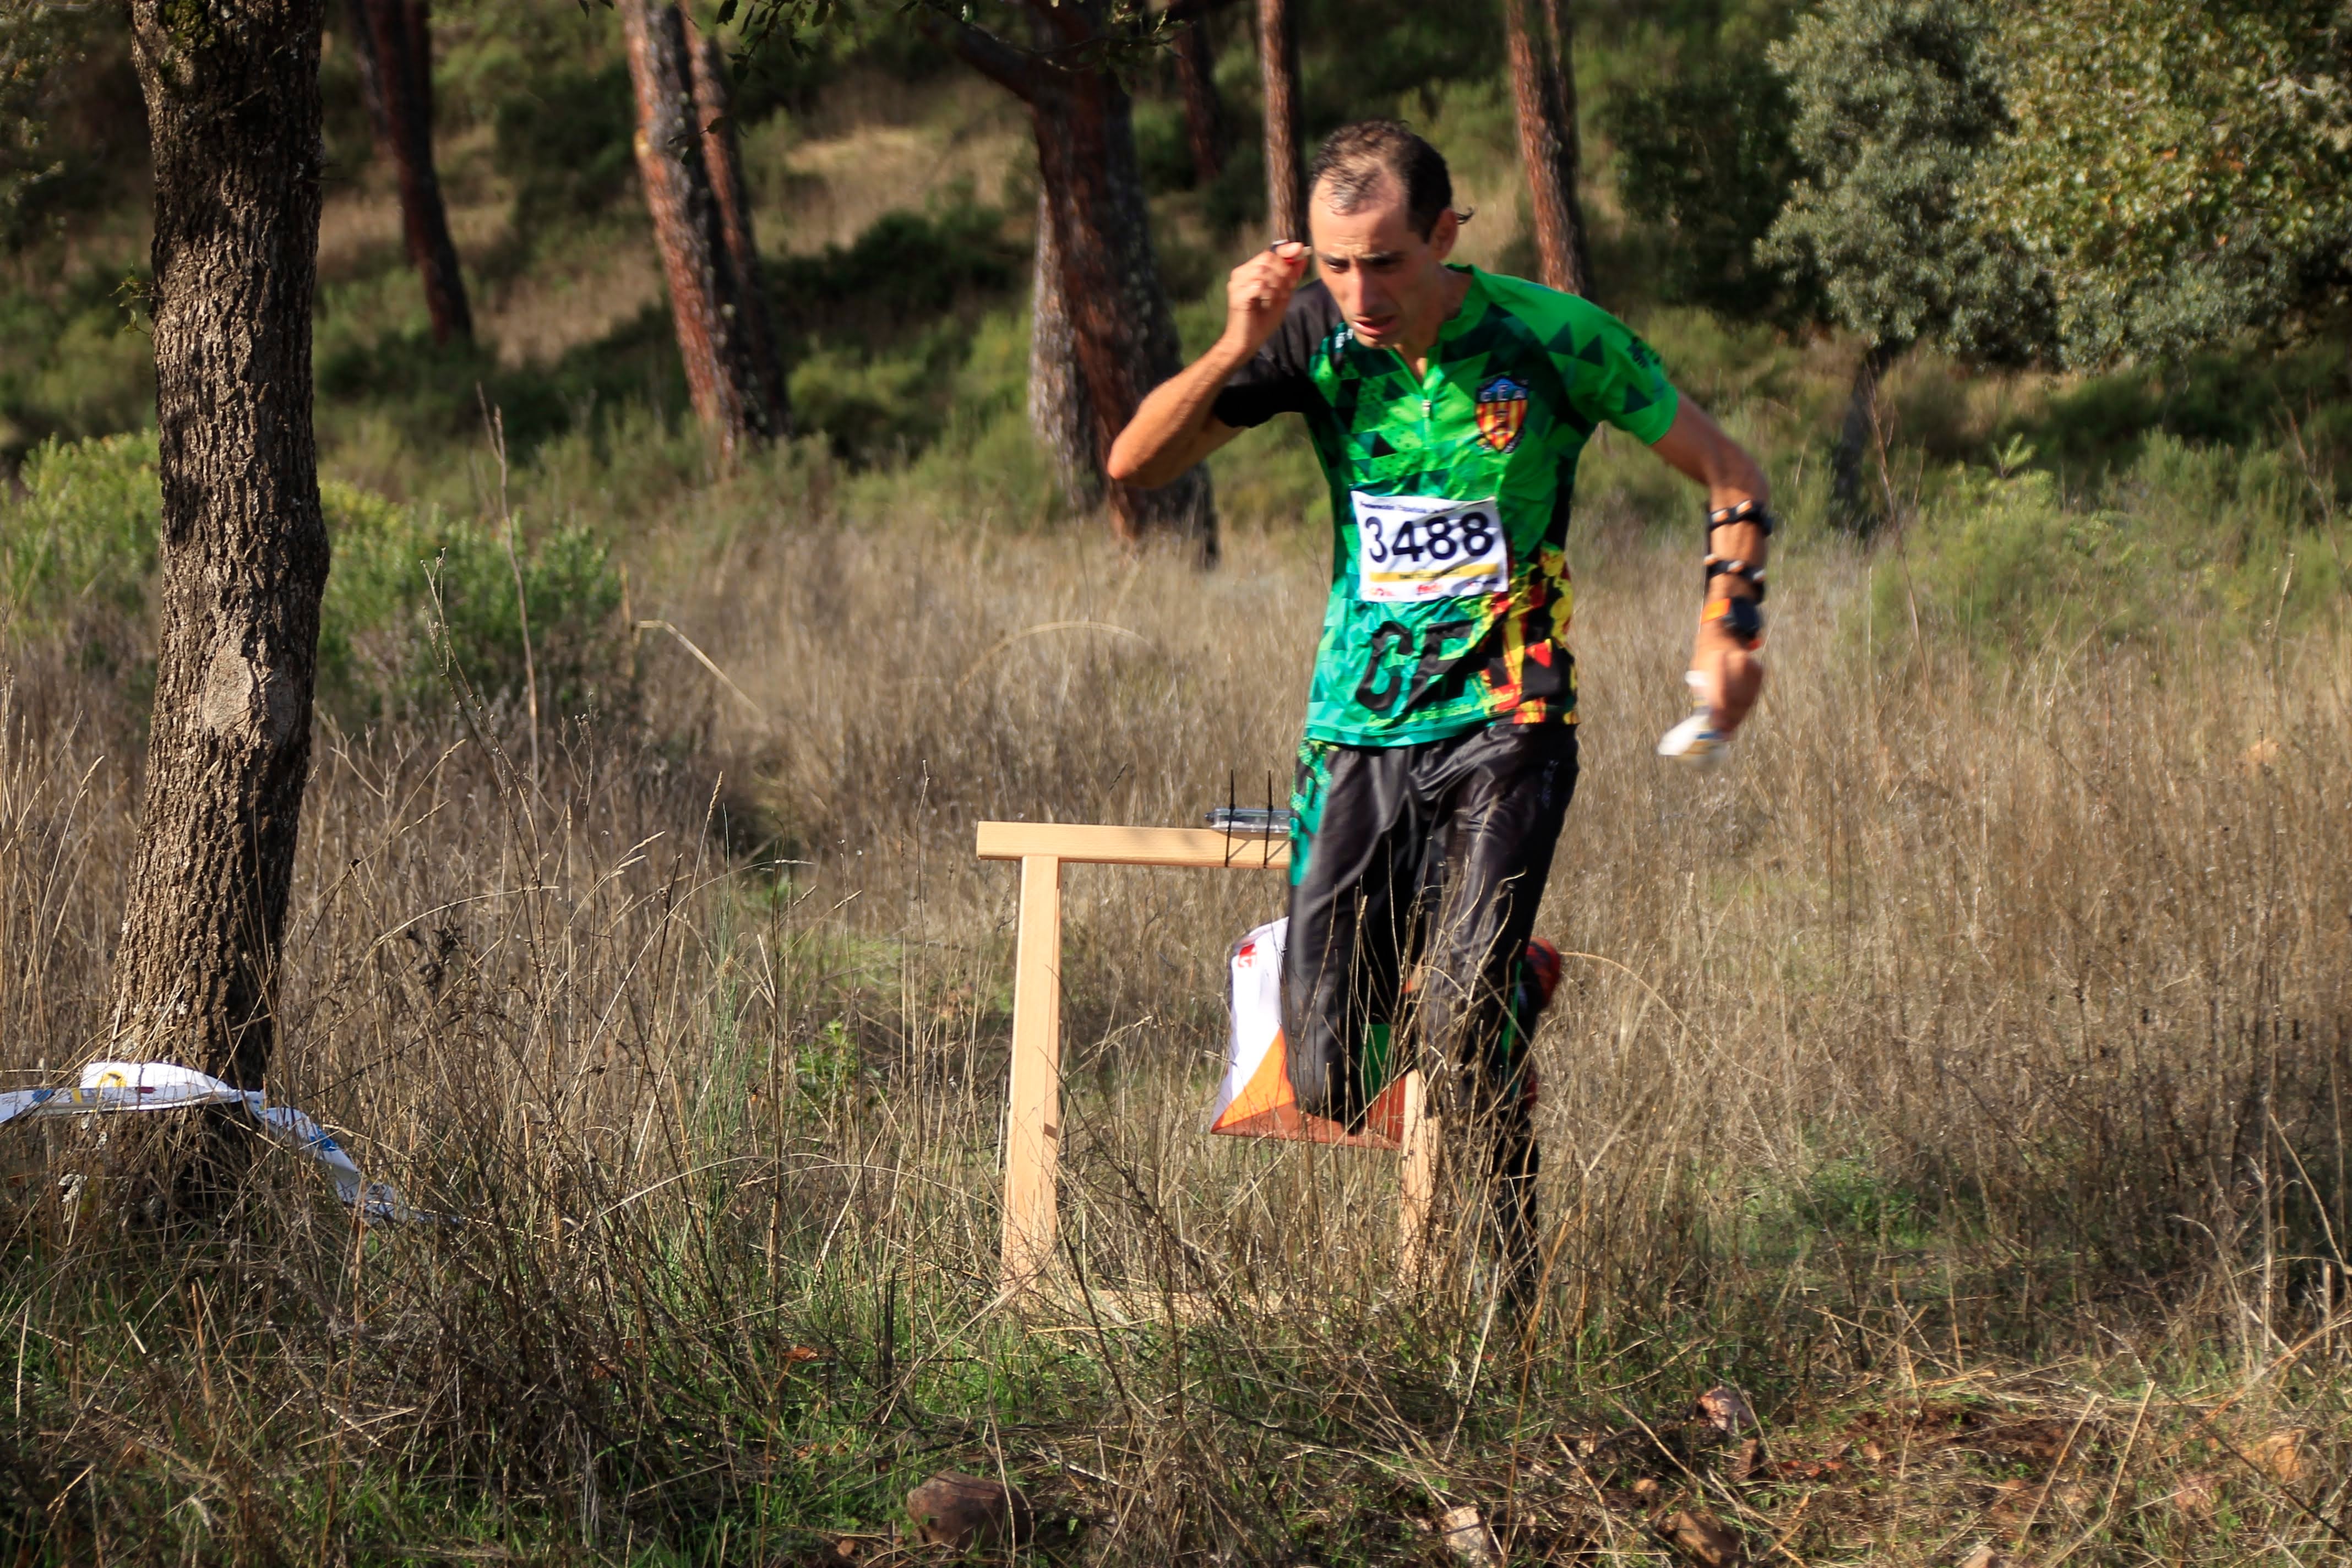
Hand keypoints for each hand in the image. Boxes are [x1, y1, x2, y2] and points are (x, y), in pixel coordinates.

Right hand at [1222, 241, 1308, 355]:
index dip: (1285, 249)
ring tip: (1276, 298)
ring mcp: (1237, 284)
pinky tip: (1268, 303)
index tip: (1300, 248)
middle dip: (1283, 271)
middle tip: (1288, 287)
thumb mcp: (1282, 296)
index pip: (1268, 253)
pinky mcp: (1237, 296)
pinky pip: (1258, 285)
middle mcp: (1240, 274)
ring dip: (1276, 284)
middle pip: (1267, 259)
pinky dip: (1268, 293)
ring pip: (1263, 271)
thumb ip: (1290, 278)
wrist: (1247, 342)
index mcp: (1249, 271)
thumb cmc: (1262, 321)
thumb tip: (1302, 259)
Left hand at [1691, 611, 1764, 734]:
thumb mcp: (1699, 672)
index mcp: (1716, 659)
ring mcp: (1749, 665)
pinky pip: (1753, 695)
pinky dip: (1746, 708)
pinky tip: (1738, 717)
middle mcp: (1735, 661)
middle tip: (1723, 734)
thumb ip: (1704, 694)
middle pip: (1736, 698)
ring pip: (1747, 700)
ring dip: (1738, 717)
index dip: (1720, 713)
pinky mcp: (1758, 670)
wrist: (1723, 634)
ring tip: (1729, 730)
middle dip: (1730, 719)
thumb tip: (1711, 721)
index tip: (1717, 728)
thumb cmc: (1706, 657)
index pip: (1720, 692)